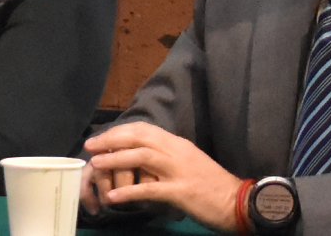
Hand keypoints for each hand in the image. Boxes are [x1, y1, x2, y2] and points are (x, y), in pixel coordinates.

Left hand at [81, 121, 243, 230]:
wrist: (240, 202)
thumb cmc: (212, 184)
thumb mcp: (189, 162)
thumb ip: (167, 156)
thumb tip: (141, 155)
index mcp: (178, 144)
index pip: (144, 129)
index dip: (120, 131)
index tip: (102, 137)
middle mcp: (177, 152)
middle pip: (139, 138)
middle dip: (111, 140)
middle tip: (91, 146)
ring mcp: (179, 171)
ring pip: (142, 157)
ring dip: (116, 160)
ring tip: (96, 164)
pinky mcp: (181, 192)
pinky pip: (150, 189)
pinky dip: (130, 192)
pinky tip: (115, 197)